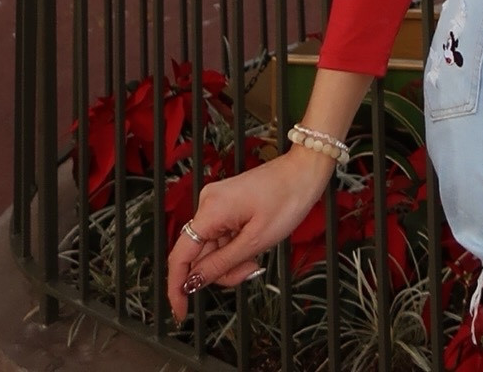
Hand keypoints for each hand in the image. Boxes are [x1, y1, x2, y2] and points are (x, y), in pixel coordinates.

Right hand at [166, 150, 332, 321]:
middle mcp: (208, 203)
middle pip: (199, 255)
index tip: (181, 311)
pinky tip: (254, 245)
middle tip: (249, 271)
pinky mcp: (227, 203)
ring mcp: (217, 202)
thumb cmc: (286, 199)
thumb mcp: (255, 242)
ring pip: (212, 248)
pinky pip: (222, 235)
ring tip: (257, 256)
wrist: (305, 171)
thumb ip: (220, 265)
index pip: (179, 256)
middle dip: (221, 271)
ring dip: (231, 261)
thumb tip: (192, 283)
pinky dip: (235, 248)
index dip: (177, 287)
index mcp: (210, 210)